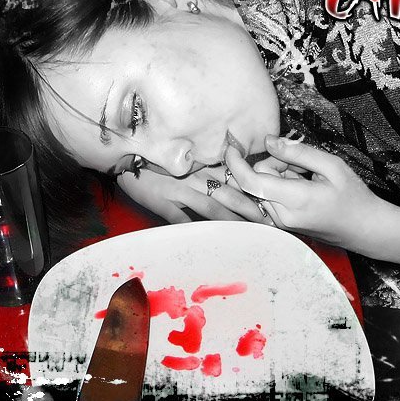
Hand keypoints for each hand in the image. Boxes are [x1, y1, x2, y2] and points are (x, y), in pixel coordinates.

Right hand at [117, 165, 271, 223]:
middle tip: (269, 224)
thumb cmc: (162, 164)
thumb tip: (235, 183)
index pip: (234, 181)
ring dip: (231, 221)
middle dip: (250, 210)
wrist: (129, 159)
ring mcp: (179, 191)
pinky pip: (180, 218)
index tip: (270, 206)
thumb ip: (209, 172)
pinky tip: (207, 241)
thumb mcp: (188, 164)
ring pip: (210, 207)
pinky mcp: (163, 202)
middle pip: (229, 195)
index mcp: (204, 169)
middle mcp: (196, 178)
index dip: (253, 194)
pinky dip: (194, 229)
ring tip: (248, 234)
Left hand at [226, 135, 386, 248]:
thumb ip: (297, 152)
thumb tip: (268, 141)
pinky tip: (296, 187)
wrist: (364, 228)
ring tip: (303, 179)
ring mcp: (280, 225)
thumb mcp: (331, 165)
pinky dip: (275, 189)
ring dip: (274, 178)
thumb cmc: (353, 197)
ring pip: (260, 190)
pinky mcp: (280, 227)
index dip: (235, 162)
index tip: (231, 147)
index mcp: (296, 200)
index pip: (251, 181)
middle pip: (256, 181)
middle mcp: (283, 217)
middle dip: (272, 165)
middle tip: (301, 165)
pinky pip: (265, 201)